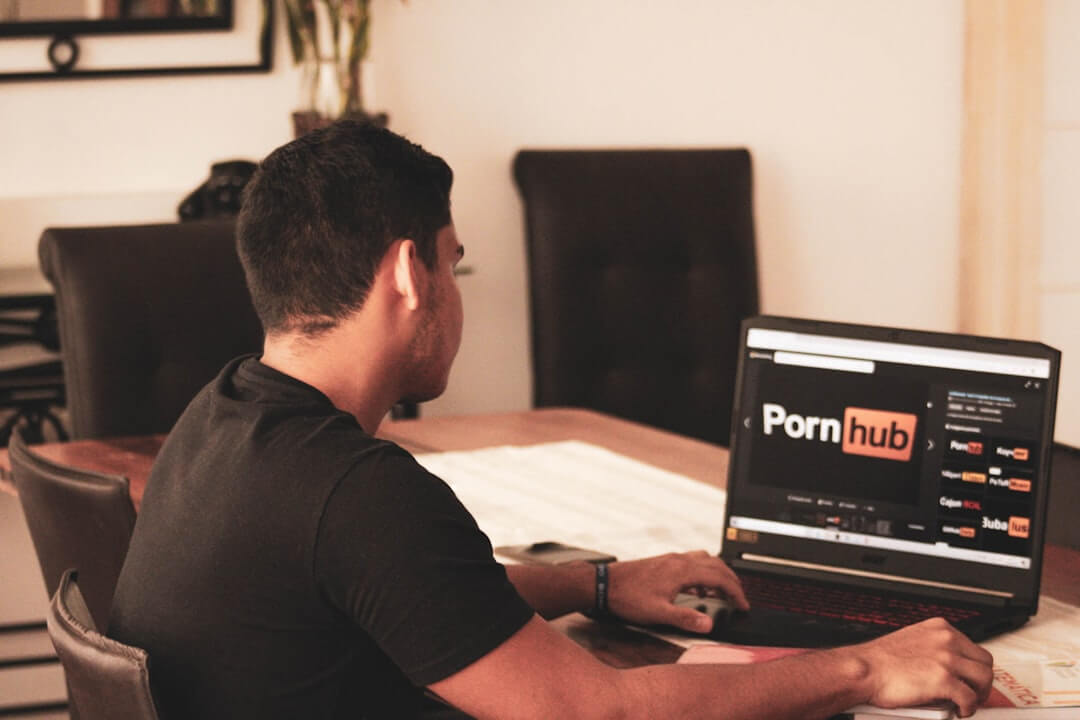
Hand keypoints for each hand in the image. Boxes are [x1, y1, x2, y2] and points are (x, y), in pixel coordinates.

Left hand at [605, 551, 748, 632]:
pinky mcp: (663, 562)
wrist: (603, 584)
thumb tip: (709, 624)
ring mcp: (671, 559)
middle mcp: (679, 560)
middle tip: (740, 598)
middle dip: (732, 580)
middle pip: (716, 564)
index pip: (719, 577)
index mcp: (682, 570)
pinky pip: (692, 562)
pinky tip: (697, 587)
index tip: (744, 605)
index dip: (736, 592)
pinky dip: (702, 572)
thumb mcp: (658, 613)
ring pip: (704, 560)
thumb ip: (685, 619)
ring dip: (718, 573)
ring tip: (723, 591)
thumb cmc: (627, 597)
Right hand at [845, 617, 993, 717]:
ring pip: (984, 679)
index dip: (972, 666)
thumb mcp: (911, 641)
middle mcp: (946, 640)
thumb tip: (947, 666)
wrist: (863, 670)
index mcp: (938, 628)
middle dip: (981, 681)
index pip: (972, 646)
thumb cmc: (879, 661)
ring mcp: (947, 659)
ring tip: (966, 703)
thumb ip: (932, 648)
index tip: (969, 677)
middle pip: (985, 662)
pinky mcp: (944, 680)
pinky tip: (958, 710)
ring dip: (978, 694)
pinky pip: (970, 698)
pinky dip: (968, 708)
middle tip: (973, 692)